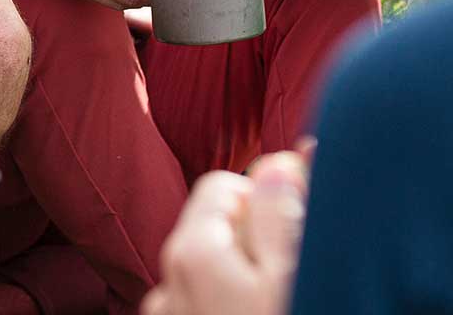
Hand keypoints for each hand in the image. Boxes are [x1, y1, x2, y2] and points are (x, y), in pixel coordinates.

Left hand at [142, 151, 308, 314]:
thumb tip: (278, 162)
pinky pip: (201, 297)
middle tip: (288, 279)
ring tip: (270, 300)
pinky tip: (251, 311)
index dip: (266, 205)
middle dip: (254, 242)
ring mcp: (168, 308)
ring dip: (243, 274)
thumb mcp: (289, 276)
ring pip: (213, 267)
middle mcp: (168, 275)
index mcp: (193, 250)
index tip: (294, 240)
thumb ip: (278, 216)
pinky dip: (226, 299)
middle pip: (216, 227)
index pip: (222, 185)